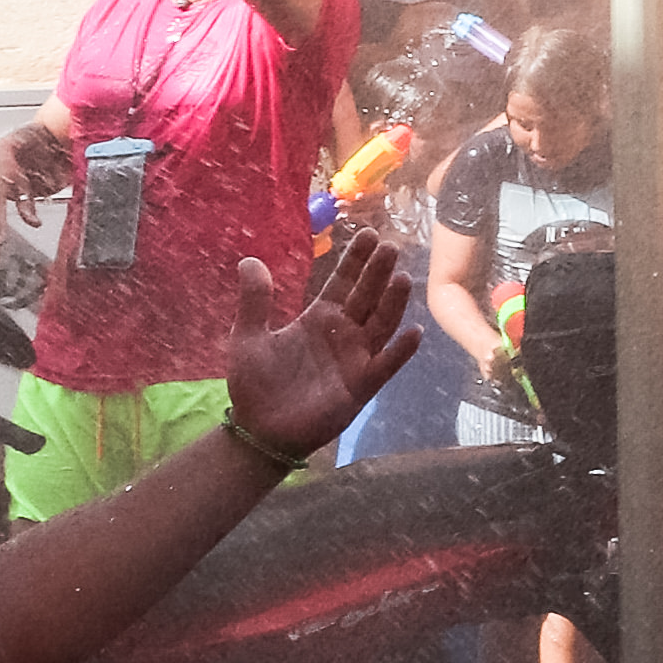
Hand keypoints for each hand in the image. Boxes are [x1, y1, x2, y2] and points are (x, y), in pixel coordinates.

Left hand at [226, 231, 421, 461]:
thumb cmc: (255, 384)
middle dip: (378, 272)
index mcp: (318, 319)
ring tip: (402, 277)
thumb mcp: (248, 336)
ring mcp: (356, 359)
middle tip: (391, 245)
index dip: (355, 260)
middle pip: (367, 297)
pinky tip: (413, 332)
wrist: (261, 428)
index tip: (367, 234)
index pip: (342, 283)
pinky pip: (386, 364)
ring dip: (393, 302)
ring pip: (381, 324)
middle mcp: (343, 334)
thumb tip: (250, 260)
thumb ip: (255, 301)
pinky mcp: (362, 385)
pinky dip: (400, 350)